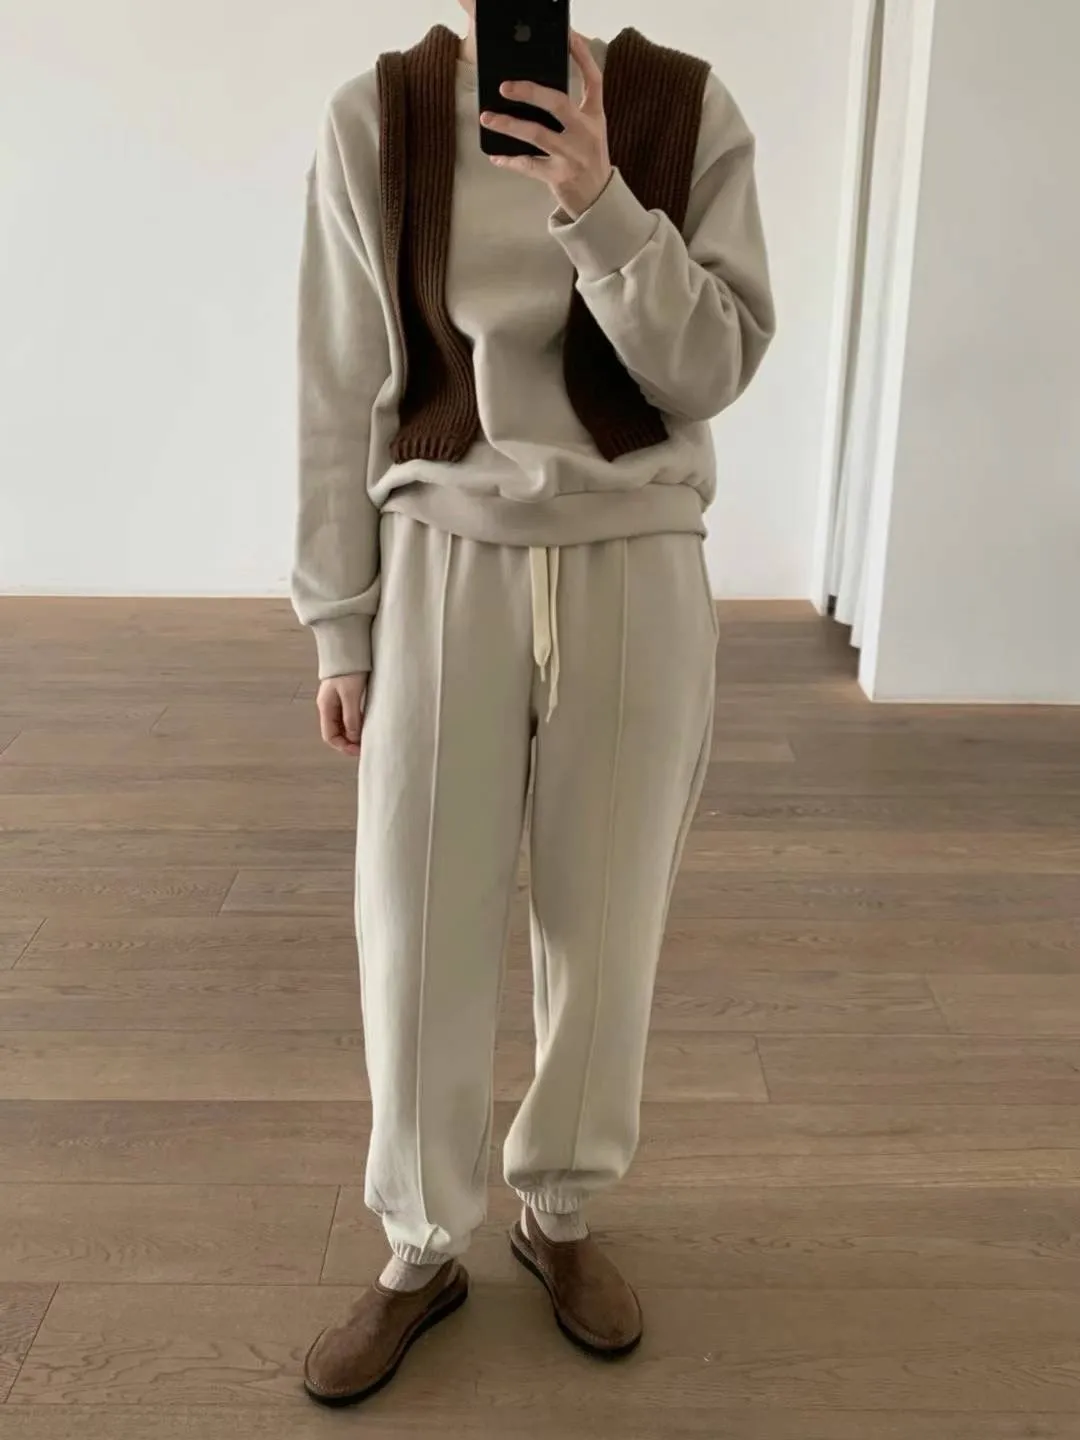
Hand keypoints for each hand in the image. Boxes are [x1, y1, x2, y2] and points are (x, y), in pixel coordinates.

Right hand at [316, 674, 366, 757]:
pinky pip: (349, 714)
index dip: (343, 747)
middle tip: (366, 745)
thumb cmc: (348, 668)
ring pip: (343, 724)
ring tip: (368, 735)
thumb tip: (353, 738)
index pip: (330, 736)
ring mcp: (336, 699)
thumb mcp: (350, 695)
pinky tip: (368, 721)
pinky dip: (357, 721)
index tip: (359, 750)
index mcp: (326, 707)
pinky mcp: (346, 693)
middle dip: (349, 741)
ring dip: (354, 732)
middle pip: (336, 732)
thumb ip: (351, 717)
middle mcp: (329, 705)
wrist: (348, 646)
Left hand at [481, 31, 611, 219]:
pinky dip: (510, 160)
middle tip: (505, 87)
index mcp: (595, 117)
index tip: (568, 36)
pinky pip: (528, 165)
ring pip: (537, 135)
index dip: (582, 56)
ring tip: (487, 117)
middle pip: (559, 104)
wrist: (598, 199)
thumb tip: (534, 91)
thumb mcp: (590, 130)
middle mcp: (585, 134)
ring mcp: (572, 156)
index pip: (594, 80)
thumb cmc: (588, 158)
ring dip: (509, 125)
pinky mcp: (559, 177)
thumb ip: (572, 109)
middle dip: (531, 92)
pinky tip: (496, 155)